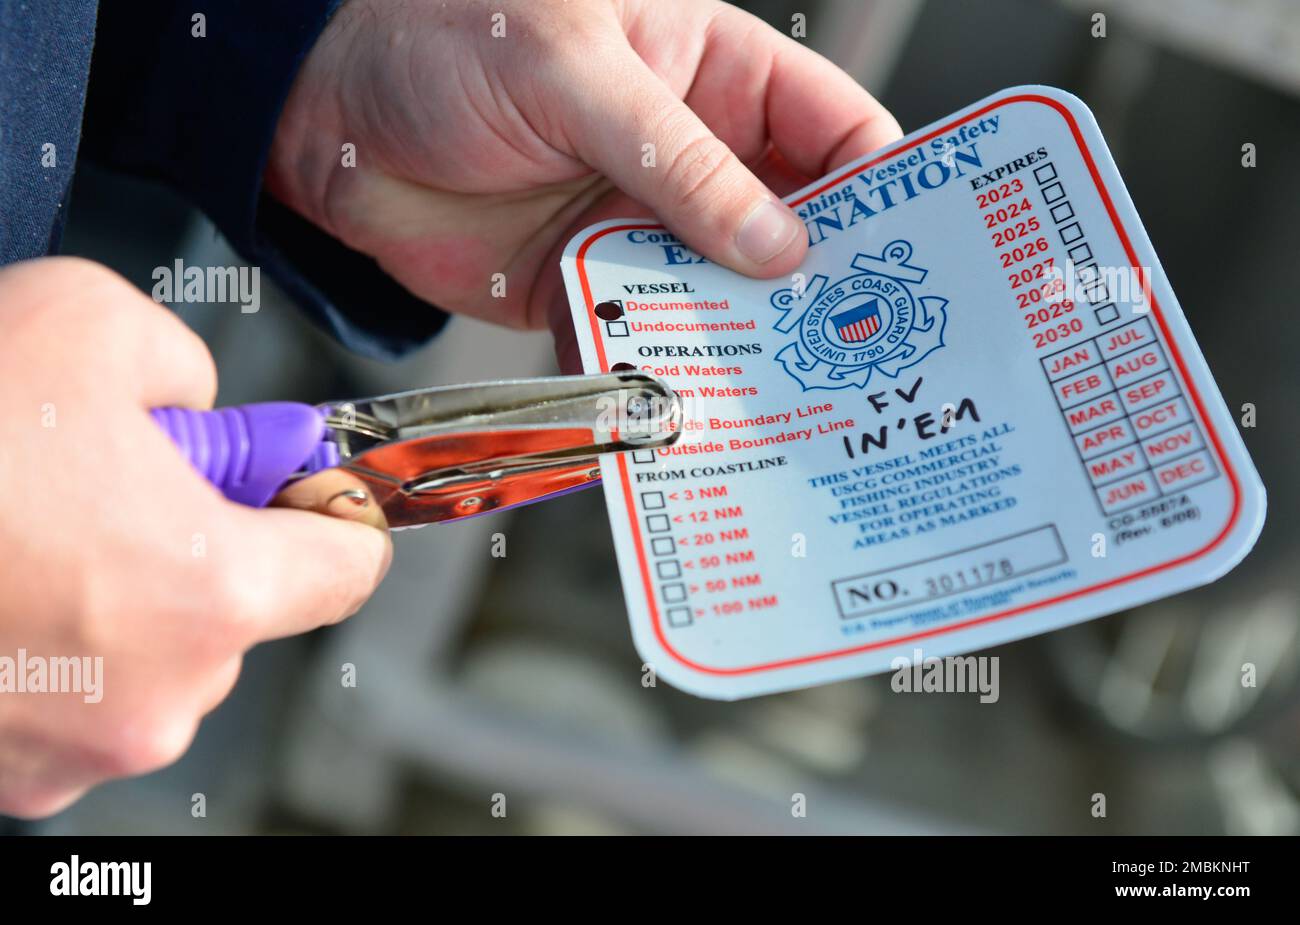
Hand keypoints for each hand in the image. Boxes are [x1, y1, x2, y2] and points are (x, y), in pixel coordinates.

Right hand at [0, 258, 391, 816]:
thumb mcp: (95, 323)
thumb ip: (188, 370)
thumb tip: (197, 408)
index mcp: (213, 595)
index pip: (349, 565)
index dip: (331, 508)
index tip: (300, 483)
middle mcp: (157, 697)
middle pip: (238, 610)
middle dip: (195, 542)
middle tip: (115, 484)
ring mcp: (70, 748)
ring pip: (145, 654)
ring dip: (111, 594)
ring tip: (24, 531)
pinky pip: (65, 693)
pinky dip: (44, 641)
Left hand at [266, 0, 900, 365]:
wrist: (325, 111)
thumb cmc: (442, 38)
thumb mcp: (575, 76)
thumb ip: (682, 163)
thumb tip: (779, 245)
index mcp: (711, 74)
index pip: (829, 130)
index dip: (880, 187)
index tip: (914, 255)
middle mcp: (689, 158)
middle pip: (788, 230)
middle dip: (822, 289)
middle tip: (860, 352)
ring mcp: (639, 227)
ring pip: (721, 296)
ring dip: (746, 343)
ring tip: (786, 397)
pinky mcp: (584, 285)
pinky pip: (643, 335)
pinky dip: (661, 370)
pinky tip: (684, 404)